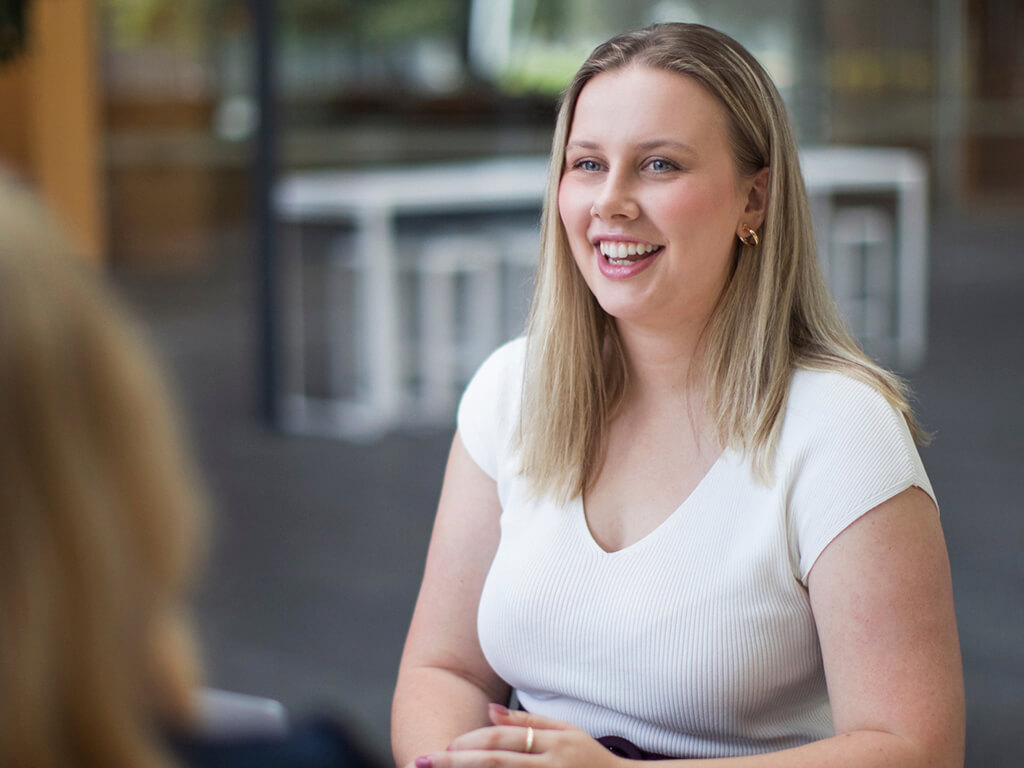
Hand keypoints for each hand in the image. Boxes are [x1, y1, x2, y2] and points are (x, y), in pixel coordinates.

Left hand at [413, 704, 624, 767]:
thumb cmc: (594, 759)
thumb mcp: (567, 732)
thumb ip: (527, 723)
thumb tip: (488, 711)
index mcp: (553, 744)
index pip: (501, 742)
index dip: (468, 744)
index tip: (443, 747)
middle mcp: (551, 767)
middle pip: (494, 764)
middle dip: (454, 764)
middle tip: (422, 760)